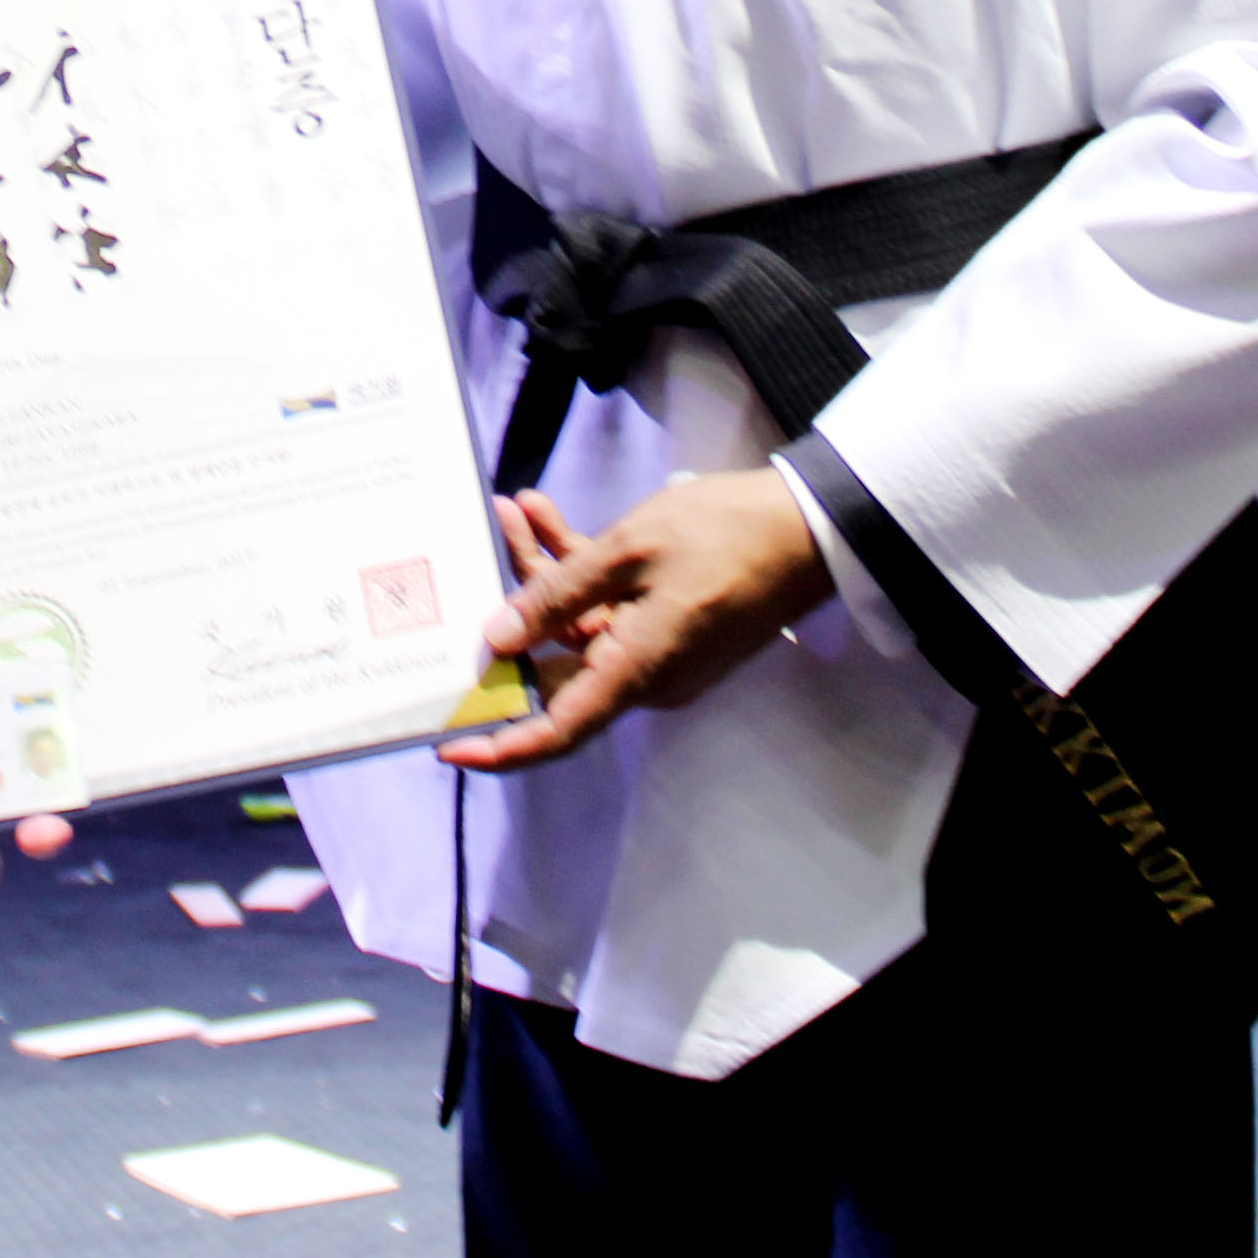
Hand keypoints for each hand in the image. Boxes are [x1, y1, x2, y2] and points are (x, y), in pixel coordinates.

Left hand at [439, 471, 831, 772]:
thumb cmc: (721, 536)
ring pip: (578, 624)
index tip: (450, 748)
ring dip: (543, 572)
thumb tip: (501, 639)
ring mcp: (658, 652)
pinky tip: (548, 516)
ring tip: (513, 510)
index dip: (501, 748)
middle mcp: (644, 676)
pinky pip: (608, 609)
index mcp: (634, 670)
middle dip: (510, 611)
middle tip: (471, 557)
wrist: (807, 526)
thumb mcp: (628, 552)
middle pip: (556, 662)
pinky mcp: (669, 626)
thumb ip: (559, 594)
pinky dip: (579, 570)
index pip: (557, 732)